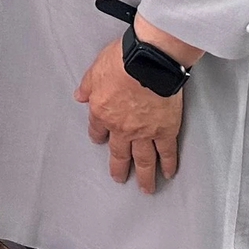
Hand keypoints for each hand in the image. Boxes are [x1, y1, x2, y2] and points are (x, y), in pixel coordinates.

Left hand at [73, 38, 184, 193]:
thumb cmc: (122, 60)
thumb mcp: (95, 69)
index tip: (101, 141)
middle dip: (119, 168)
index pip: (97, 130)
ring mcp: (144, 132)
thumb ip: (87, 86)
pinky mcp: (166, 130)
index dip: (98, 136)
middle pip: (119, 153)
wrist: (148, 61)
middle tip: (119, 178)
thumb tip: (80, 95)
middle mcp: (122, 128)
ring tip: (145, 188)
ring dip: (144, 176)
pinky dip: (168, 164)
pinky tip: (168, 173)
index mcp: (102, 112)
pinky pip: (167, 152)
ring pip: (143, 160)